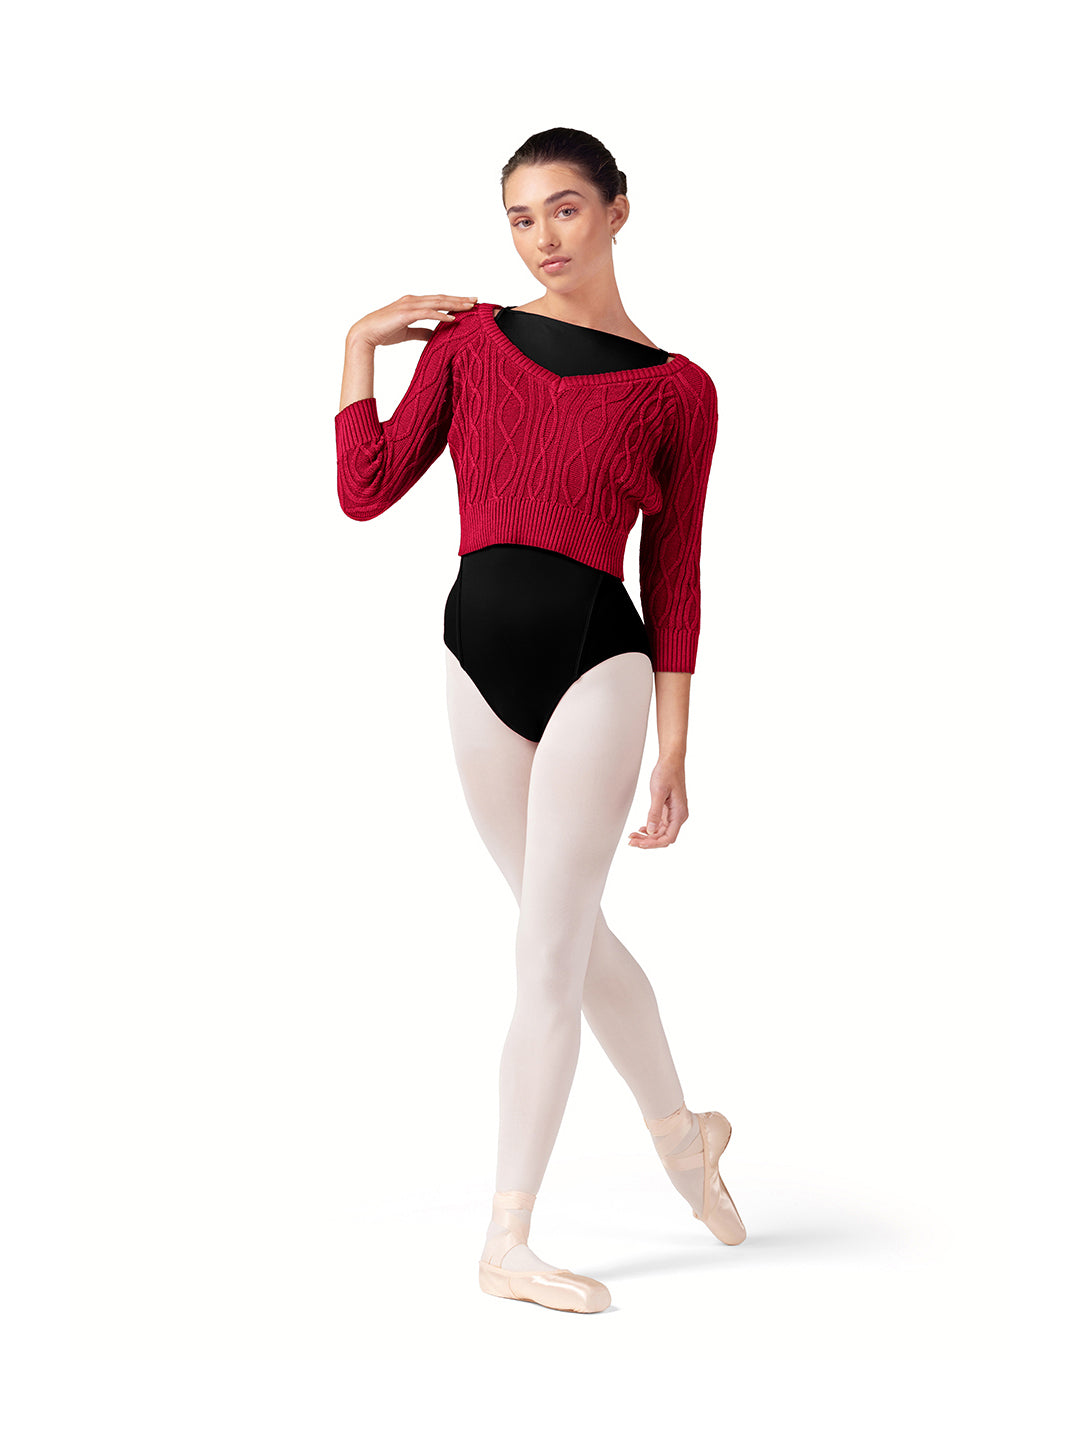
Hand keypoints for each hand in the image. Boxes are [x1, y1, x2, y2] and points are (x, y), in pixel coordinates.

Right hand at [347, 293, 477, 349]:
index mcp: (413, 303)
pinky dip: (440, 315)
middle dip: (459, 299)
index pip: (438, 300)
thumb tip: (435, 335)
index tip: (469, 303)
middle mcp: (413, 301)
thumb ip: (422, 331)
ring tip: (469, 306)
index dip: (454, 301)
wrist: (364, 334)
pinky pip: (427, 313)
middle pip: (441, 298)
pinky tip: (452, 319)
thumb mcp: (407, 332)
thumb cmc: (383, 332)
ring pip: (437, 302)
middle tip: (476, 300)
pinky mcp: (405, 314)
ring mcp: (409, 306)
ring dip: (454, 304)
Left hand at [628, 757, 688, 847]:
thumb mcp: (658, 792)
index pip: (668, 838)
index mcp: (679, 813)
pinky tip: (641, 830)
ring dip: (647, 836)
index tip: (640, 844)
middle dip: (647, 841)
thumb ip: (654, 812)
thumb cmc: (667, 773)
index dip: (654, 844)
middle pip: (663, 837)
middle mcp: (678, 816)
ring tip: (632, 837)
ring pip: (660, 832)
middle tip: (631, 841)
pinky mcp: (668, 810)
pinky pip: (660, 825)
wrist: (671, 761)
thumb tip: (650, 830)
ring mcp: (674, 814)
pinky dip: (650, 829)